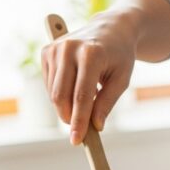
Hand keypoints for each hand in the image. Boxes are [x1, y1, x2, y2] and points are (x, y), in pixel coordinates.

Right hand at [41, 14, 138, 144]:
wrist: (111, 28)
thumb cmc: (119, 55)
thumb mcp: (121, 79)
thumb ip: (107, 103)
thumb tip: (95, 126)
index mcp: (91, 54)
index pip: (81, 96)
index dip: (79, 121)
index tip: (77, 141)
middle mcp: (69, 49)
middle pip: (61, 96)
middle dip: (69, 118)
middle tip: (81, 130)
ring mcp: (55, 49)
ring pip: (53, 93)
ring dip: (66, 106)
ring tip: (86, 98)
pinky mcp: (47, 51)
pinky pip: (49, 85)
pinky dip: (61, 94)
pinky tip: (75, 86)